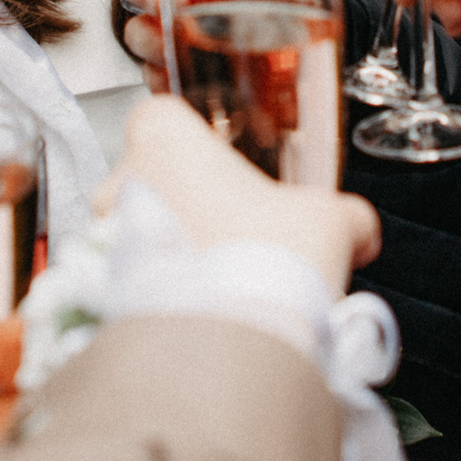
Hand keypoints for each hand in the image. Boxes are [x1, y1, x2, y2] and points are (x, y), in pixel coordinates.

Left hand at [109, 96, 380, 290]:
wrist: (232, 344)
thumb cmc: (266, 263)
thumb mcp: (329, 221)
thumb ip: (346, 217)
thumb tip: (359, 231)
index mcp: (167, 142)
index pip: (159, 115)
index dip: (191, 138)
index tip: (220, 159)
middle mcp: (121, 183)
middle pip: (149, 178)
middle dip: (186, 203)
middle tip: (232, 231)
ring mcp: (103, 240)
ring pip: (135, 231)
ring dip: (170, 248)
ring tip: (220, 277)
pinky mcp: (101, 293)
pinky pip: (128, 280)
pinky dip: (158, 290)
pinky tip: (203, 308)